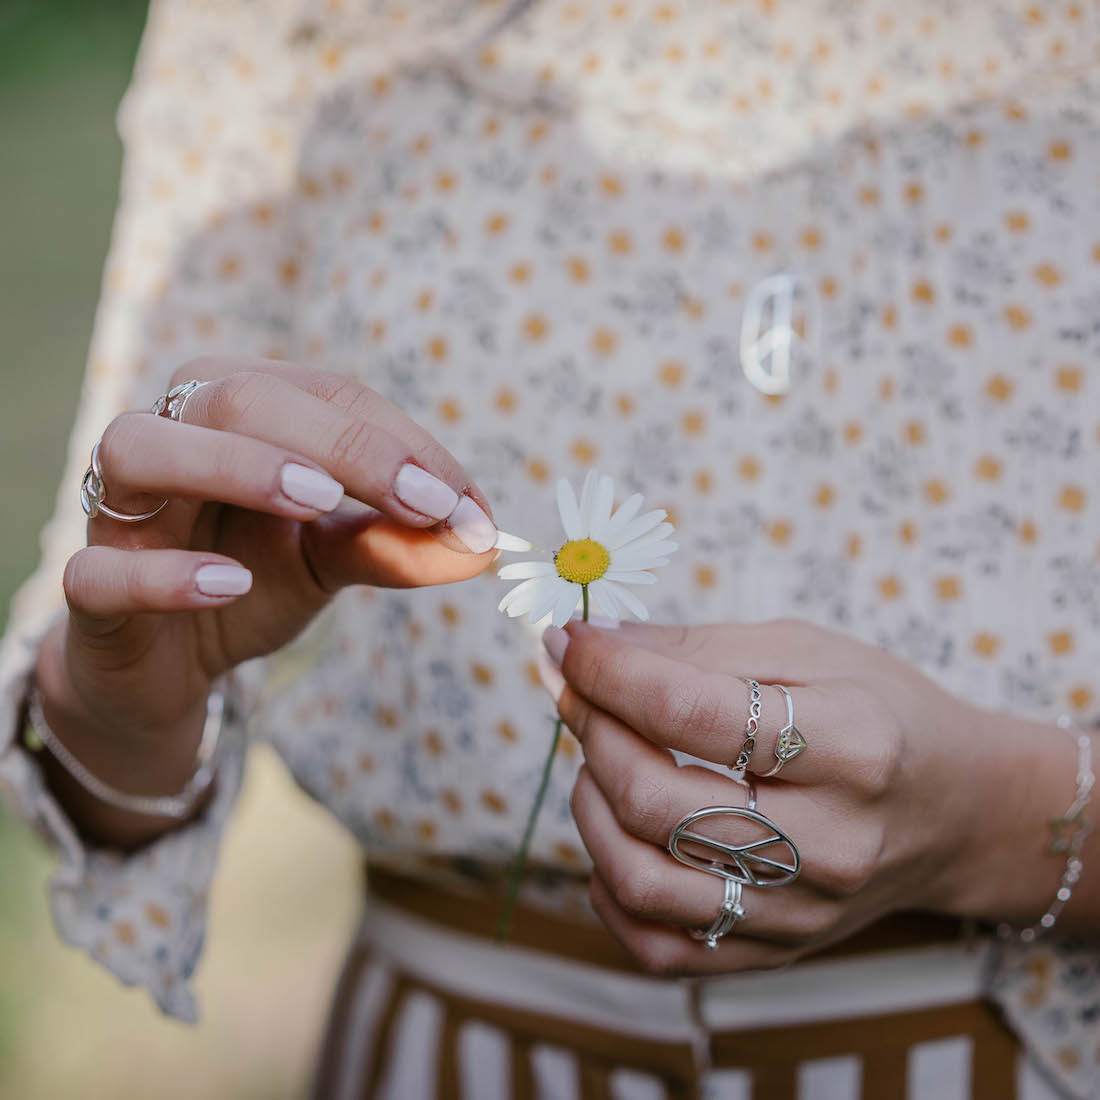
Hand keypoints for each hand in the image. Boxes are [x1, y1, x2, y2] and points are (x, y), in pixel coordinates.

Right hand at [37, 357, 497, 826]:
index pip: (327, 396)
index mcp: (241, 411)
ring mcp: (117, 508)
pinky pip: (99, 568)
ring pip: (143, 447)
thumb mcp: (334, 559)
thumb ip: (398, 543)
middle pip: (241, 398)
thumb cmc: (250, 581)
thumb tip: (484, 543)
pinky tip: (230, 584)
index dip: (402, 445)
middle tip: (424, 501)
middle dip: (344, 444)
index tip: (469, 506)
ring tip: (317, 504)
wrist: (171, 662)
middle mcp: (173, 435)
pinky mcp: (90, 584)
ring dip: (237, 467)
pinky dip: (164, 574)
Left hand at [545, 618, 1071, 973]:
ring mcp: (802, 912)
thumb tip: (591, 644)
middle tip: (578, 691)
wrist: (957, 811)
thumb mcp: (807, 650)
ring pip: (642, 880)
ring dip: (589, 805)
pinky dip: (610, 889)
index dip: (608, 671)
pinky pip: (658, 946)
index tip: (566, 641)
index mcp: (852, 746)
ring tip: (599, 757)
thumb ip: (696, 647)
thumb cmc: (881, 713)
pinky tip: (619, 832)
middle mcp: (831, 844)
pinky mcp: (776, 952)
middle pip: (656, 801)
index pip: (691, 712)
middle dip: (591, 731)